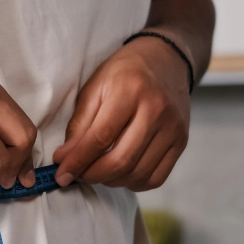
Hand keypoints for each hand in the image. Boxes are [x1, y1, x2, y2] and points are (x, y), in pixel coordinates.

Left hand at [53, 36, 189, 190]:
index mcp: (131, 90)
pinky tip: (121, 174)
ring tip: (97, 173)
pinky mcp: (182, 141)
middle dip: (93, 175)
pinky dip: (134, 183)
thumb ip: (79, 125)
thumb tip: (65, 160)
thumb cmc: (125, 73)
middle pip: (122, 160)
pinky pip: (157, 177)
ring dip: (111, 181)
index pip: (101, 137)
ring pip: (139, 173)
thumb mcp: (95, 87)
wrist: (166, 60)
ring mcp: (173, 128)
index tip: (62, 174)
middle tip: (78, 176)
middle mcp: (157, 110)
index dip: (78, 161)